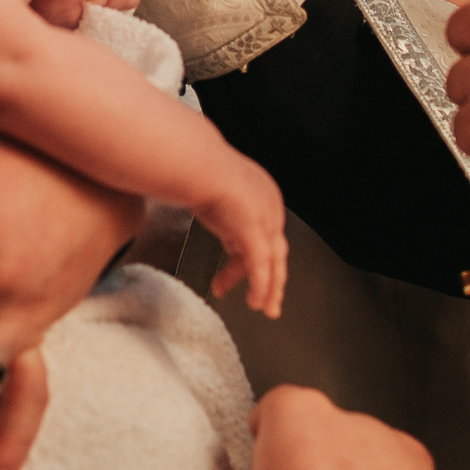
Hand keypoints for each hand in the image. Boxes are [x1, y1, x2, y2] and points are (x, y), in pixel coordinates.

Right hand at [188, 152, 288, 318]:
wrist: (195, 163)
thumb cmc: (196, 171)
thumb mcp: (214, 194)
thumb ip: (222, 213)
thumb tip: (214, 221)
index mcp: (264, 193)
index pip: (263, 233)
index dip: (249, 256)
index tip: (231, 269)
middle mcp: (271, 206)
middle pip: (274, 250)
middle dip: (270, 278)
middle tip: (267, 301)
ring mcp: (266, 218)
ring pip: (274, 263)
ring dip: (268, 288)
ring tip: (261, 306)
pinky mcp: (255, 231)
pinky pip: (262, 267)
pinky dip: (260, 286)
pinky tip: (256, 301)